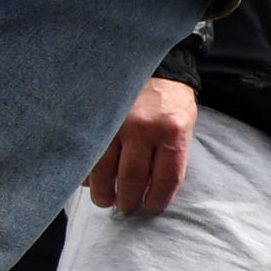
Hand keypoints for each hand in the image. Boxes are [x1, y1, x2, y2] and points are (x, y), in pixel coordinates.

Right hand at [84, 79, 197, 214]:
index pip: (166, 178)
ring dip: (103, 191)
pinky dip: (88, 169)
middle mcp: (143, 129)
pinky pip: (88, 151)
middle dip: (128, 199)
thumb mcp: (183, 124)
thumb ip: (170, 154)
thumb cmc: (170, 100)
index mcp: (171, 132)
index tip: (151, 207)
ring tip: (105, 200)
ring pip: (105, 169)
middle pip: (133, 178)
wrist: (152, 62)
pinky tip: (89, 180)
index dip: (157, 199)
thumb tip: (151, 189)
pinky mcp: (96, 117)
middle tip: (124, 207)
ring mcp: (116, 123)